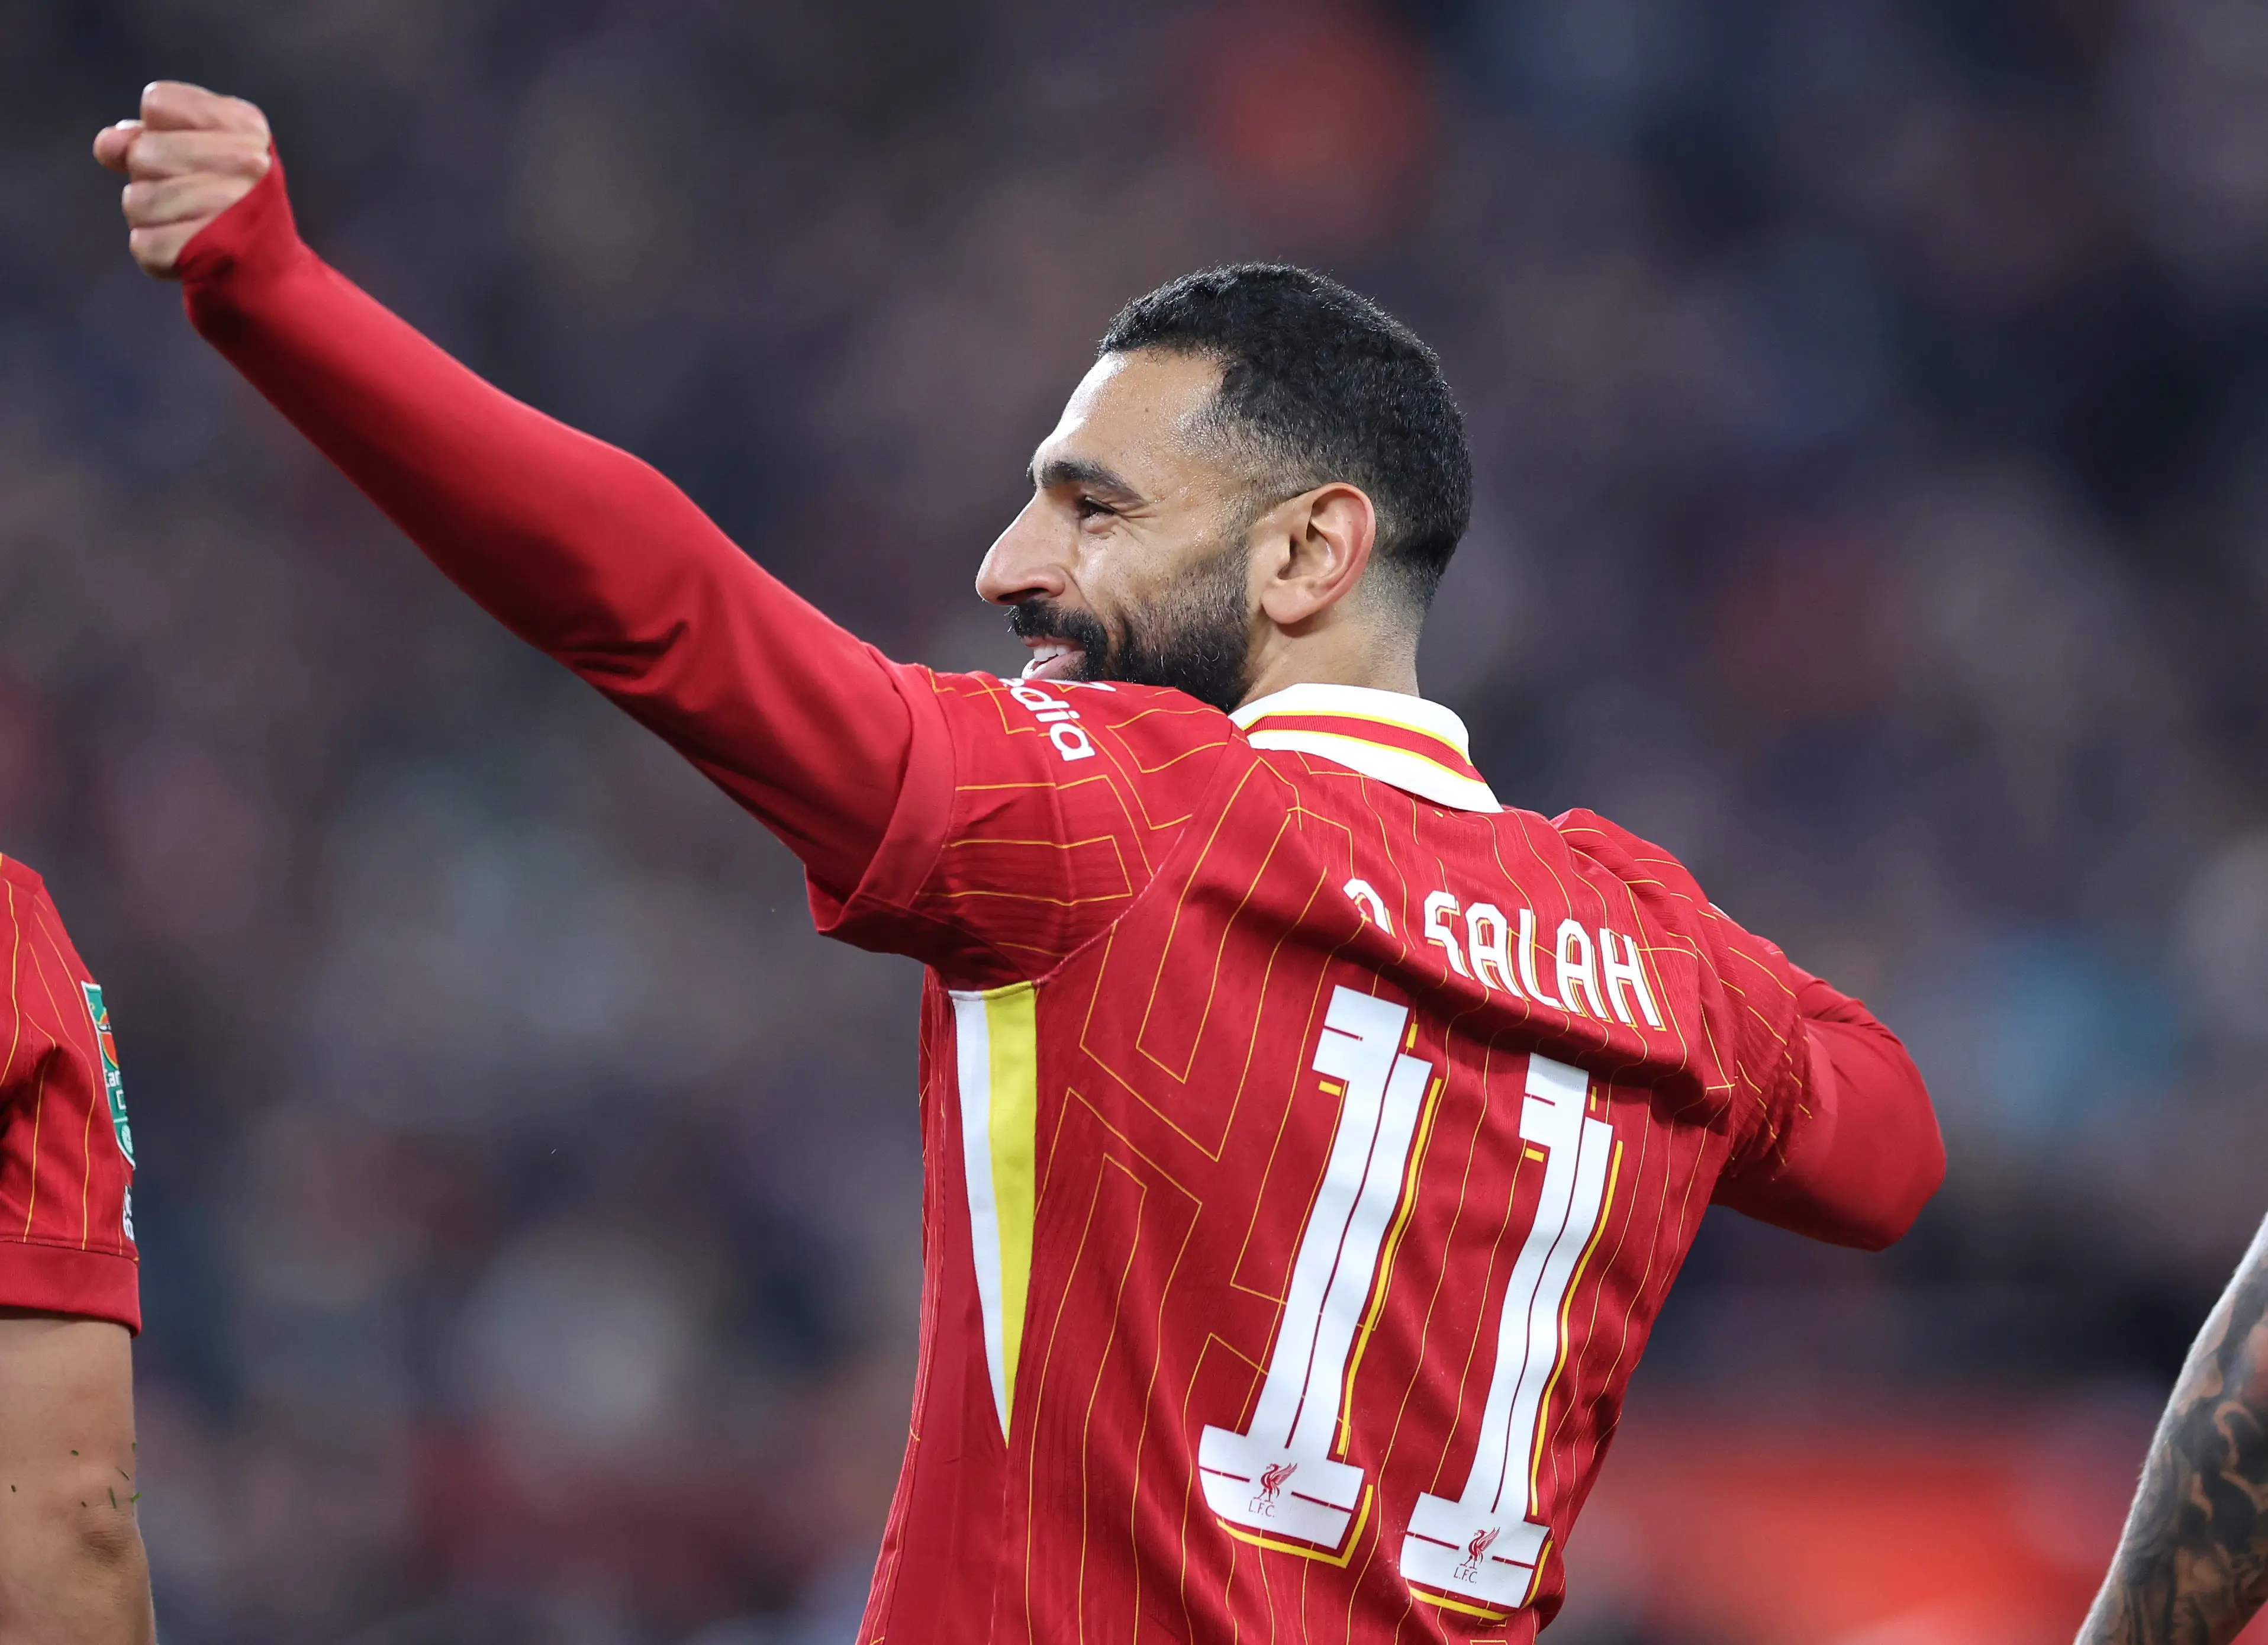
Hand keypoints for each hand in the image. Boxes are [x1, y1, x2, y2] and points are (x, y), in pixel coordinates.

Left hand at [92, 81, 271, 278]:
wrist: (270, 262)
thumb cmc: (232, 195)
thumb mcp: (200, 147)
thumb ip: (148, 136)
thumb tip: (107, 144)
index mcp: (245, 124)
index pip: (157, 103)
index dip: (159, 128)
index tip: (185, 149)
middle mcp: (246, 162)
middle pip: (143, 153)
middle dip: (151, 175)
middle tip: (187, 191)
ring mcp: (229, 210)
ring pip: (136, 201)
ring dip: (149, 215)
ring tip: (186, 221)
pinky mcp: (208, 253)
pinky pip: (144, 244)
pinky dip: (155, 249)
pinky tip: (185, 247)